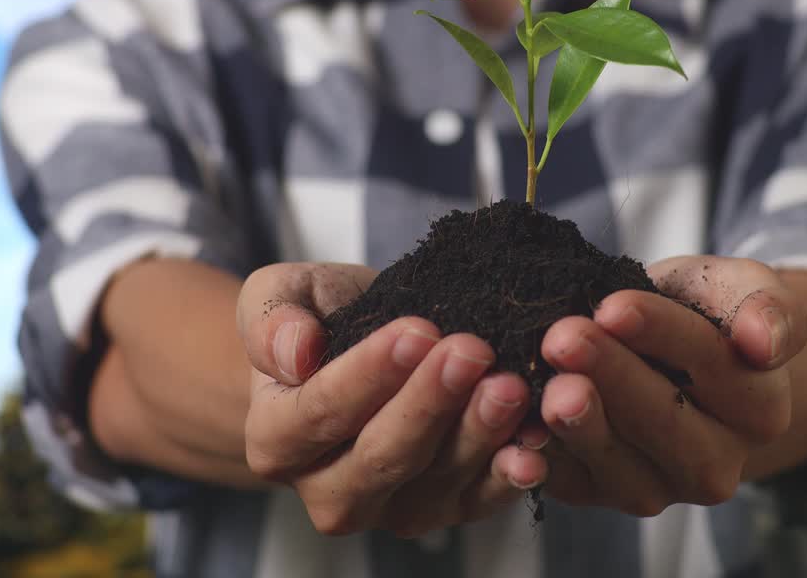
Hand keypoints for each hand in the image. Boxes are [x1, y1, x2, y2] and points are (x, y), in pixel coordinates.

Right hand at [236, 262, 547, 535]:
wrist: (359, 348)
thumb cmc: (319, 320)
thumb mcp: (279, 297)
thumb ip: (273, 321)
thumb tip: (297, 353)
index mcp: (275, 442)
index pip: (321, 413)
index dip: (370, 374)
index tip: (417, 330)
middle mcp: (326, 491)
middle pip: (381, 457)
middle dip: (431, 402)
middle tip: (472, 351)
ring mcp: (387, 509)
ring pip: (435, 484)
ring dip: (477, 435)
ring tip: (511, 386)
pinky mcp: (443, 511)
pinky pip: (478, 501)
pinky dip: (510, 472)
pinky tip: (534, 437)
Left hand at [523, 256, 806, 515]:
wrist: (662, 352)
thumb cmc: (701, 313)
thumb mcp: (739, 288)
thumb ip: (767, 306)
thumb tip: (763, 342)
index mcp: (760, 408)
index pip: (712, 365)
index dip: (661, 334)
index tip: (614, 306)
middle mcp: (714, 463)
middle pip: (663, 421)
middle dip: (610, 377)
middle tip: (563, 338)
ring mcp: (656, 487)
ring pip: (614, 460)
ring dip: (574, 422)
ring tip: (544, 383)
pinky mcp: (598, 492)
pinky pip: (567, 478)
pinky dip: (537, 450)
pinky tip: (514, 415)